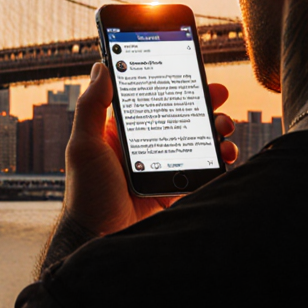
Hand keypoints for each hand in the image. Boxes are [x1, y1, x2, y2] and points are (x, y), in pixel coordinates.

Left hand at [61, 62, 237, 236]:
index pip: (151, 98)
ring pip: (198, 138)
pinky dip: (220, 158)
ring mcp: (164, 165)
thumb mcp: (83, 146)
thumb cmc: (85, 194)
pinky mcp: (177, 186)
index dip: (172, 83)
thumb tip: (100, 67)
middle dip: (203, 102)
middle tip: (218, 93)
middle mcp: (146, 144)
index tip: (190, 68)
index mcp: (123, 131)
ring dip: (216, 128)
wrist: (100, 240)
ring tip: (223, 127)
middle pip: (181, 115)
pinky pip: (204, 167)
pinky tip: (224, 153)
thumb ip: (92, 106)